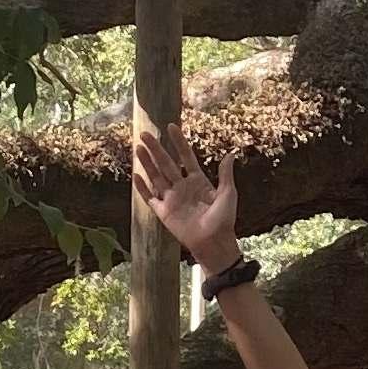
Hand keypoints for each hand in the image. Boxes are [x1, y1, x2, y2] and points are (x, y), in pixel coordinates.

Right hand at [131, 120, 239, 270]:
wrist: (213, 242)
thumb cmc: (223, 219)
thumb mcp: (227, 193)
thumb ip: (225, 174)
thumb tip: (231, 153)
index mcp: (197, 180)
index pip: (185, 156)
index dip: (178, 142)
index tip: (171, 126)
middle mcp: (182, 187)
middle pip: (166, 163)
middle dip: (156, 149)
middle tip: (145, 134)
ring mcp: (171, 198)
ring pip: (156, 176)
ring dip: (147, 163)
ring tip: (138, 148)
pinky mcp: (163, 212)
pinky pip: (150, 198)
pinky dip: (142, 188)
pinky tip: (136, 175)